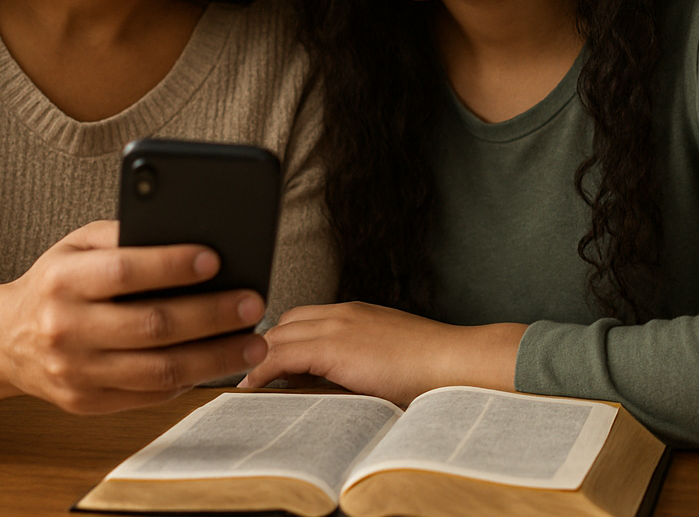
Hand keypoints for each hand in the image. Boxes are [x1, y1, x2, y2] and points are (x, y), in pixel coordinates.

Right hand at [0, 220, 266, 413]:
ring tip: (253, 343)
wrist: (4, 340)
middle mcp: (65, 328)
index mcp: (62, 280)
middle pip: (151, 325)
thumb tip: (187, 234)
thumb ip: (123, 236)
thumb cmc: (55, 283)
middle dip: (211, 315)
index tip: (215, 258)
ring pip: (159, 369)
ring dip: (215, 358)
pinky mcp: (86, 403)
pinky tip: (219, 363)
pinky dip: (191, 379)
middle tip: (252, 303)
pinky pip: (150, 395)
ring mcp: (75, 372)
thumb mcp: (76, 245)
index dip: (171, 265)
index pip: (124, 272)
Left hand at [238, 301, 526, 405]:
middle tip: (246, 371)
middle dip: (264, 345)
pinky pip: (280, 355)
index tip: (266, 360)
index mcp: (357, 313)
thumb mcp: (391, 359)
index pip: (304, 318)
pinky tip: (249, 387)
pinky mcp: (333, 346)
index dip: (281, 339)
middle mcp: (342, 312)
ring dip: (256, 357)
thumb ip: (363, 362)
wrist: (457, 362)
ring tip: (242, 382)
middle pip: (284, 322)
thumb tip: (343, 385)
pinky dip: (260, 369)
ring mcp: (337, 326)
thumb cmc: (434, 369)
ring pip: (277, 335)